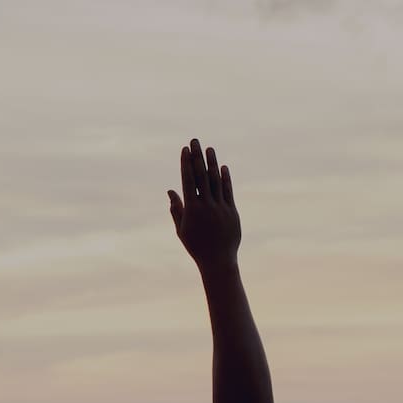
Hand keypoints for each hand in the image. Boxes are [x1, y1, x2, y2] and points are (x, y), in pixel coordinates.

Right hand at [168, 139, 241, 271]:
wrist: (218, 261)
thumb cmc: (196, 246)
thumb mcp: (182, 229)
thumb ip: (177, 209)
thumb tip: (170, 191)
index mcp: (192, 209)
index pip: (188, 180)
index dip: (186, 163)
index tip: (184, 149)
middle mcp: (206, 205)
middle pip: (201, 176)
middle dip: (197, 157)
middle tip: (195, 141)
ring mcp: (220, 207)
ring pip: (216, 181)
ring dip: (212, 163)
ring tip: (210, 149)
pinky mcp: (232, 211)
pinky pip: (228, 191)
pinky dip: (225, 179)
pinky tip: (223, 167)